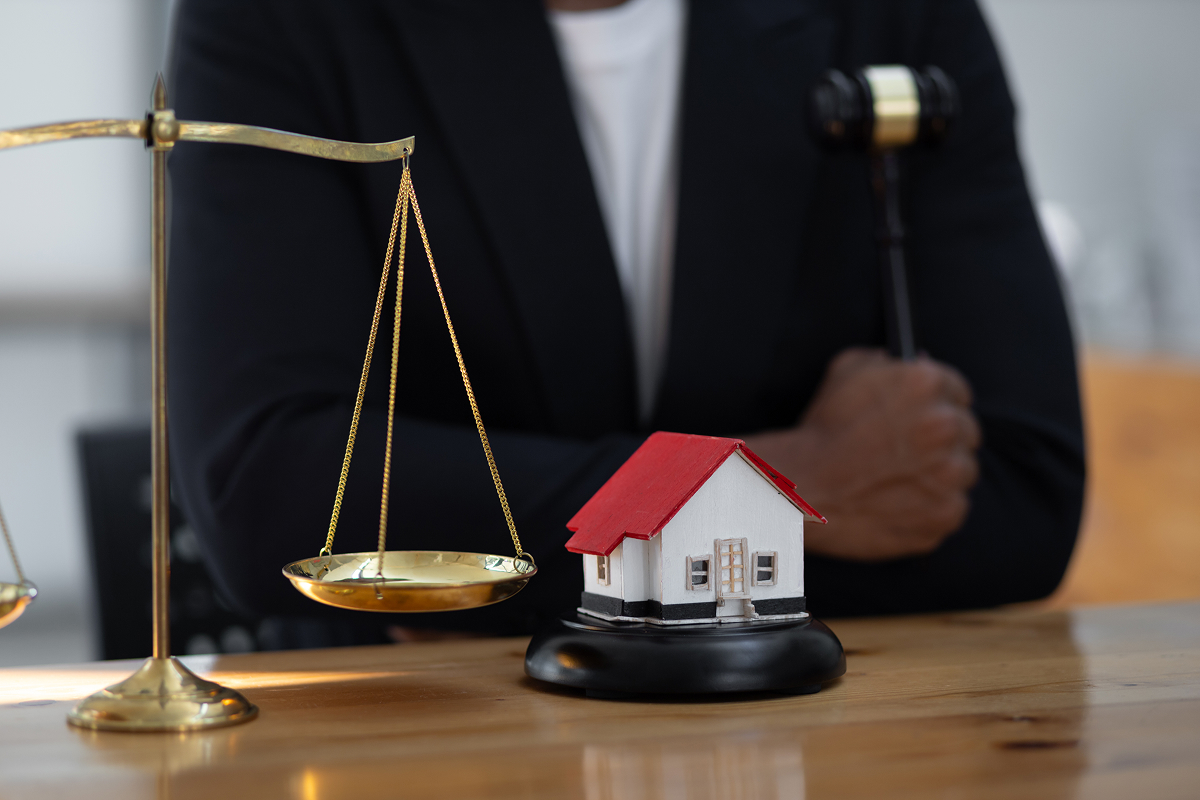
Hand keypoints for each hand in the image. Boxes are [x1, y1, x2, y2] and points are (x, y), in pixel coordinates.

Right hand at [742, 348, 980, 561]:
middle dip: (942, 438)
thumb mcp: (845, 369)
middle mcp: (946, 426)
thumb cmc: (820, 430)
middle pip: (966, 430)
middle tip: (906, 449)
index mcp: (926, 384)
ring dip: (941, 473)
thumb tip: (902, 360)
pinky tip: (899, 501)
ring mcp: (950, 475)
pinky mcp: (945, 515)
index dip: (939, 402)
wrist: (801, 489)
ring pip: (962, 471)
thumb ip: (883, 359)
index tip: (925, 414)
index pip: (959, 390)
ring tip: (900, 477)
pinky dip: (931, 506)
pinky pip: (951, 507)